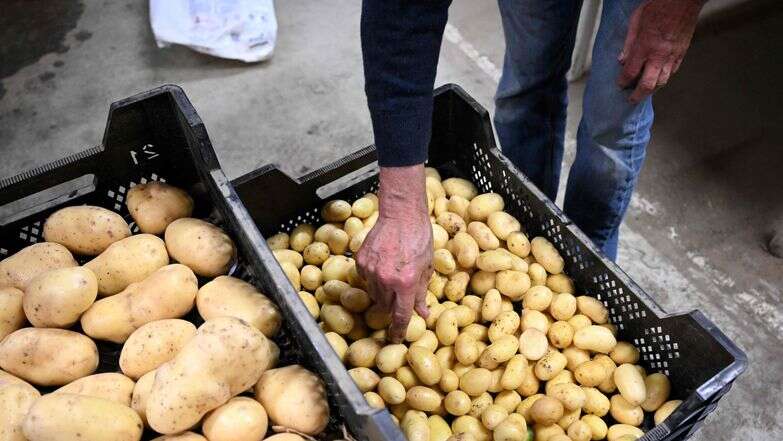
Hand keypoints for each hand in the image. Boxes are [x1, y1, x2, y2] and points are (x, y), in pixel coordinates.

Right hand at [356, 165, 432, 342]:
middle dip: (393, 307)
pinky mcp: (360, 261)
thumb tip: (422, 314)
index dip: (398, 330)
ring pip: (375, 295)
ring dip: (384, 294)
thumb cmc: (419, 237)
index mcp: (406, 282)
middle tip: (401, 299)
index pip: (400, 316)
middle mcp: (386, 279)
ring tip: (394, 278)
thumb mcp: (427, 267)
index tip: (396, 338)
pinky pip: (366, 280)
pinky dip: (374, 279)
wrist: (401, 214)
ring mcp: (370, 270)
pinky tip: (384, 267)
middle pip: (386, 307)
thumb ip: (422, 292)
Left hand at [618, 0, 704, 102]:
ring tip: (644, 91)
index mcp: (645, 46)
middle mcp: (659, 55)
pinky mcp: (682, 54)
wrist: (684, 1)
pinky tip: (658, 79)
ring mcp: (672, 56)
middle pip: (647, 84)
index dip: (623, 82)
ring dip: (652, 89)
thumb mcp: (636, 20)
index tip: (620, 85)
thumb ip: (628, 42)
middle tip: (631, 99)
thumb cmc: (660, 6)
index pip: (630, 72)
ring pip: (662, 81)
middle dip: (638, 95)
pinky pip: (672, 72)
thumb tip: (622, 59)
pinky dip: (664, 78)